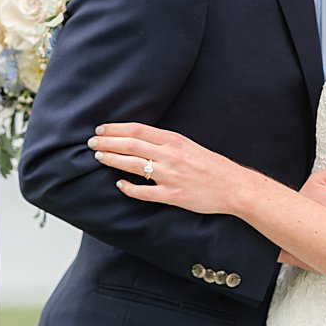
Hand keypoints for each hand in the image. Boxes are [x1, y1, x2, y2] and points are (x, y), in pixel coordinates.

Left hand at [88, 122, 247, 215]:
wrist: (234, 186)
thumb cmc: (211, 165)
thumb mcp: (188, 145)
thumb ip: (165, 142)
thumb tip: (139, 139)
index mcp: (174, 140)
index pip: (137, 130)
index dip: (115, 129)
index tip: (100, 129)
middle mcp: (170, 155)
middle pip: (131, 145)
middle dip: (108, 142)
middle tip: (91, 143)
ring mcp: (171, 176)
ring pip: (134, 165)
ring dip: (113, 160)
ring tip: (99, 157)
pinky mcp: (173, 196)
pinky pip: (145, 192)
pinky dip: (129, 188)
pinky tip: (119, 185)